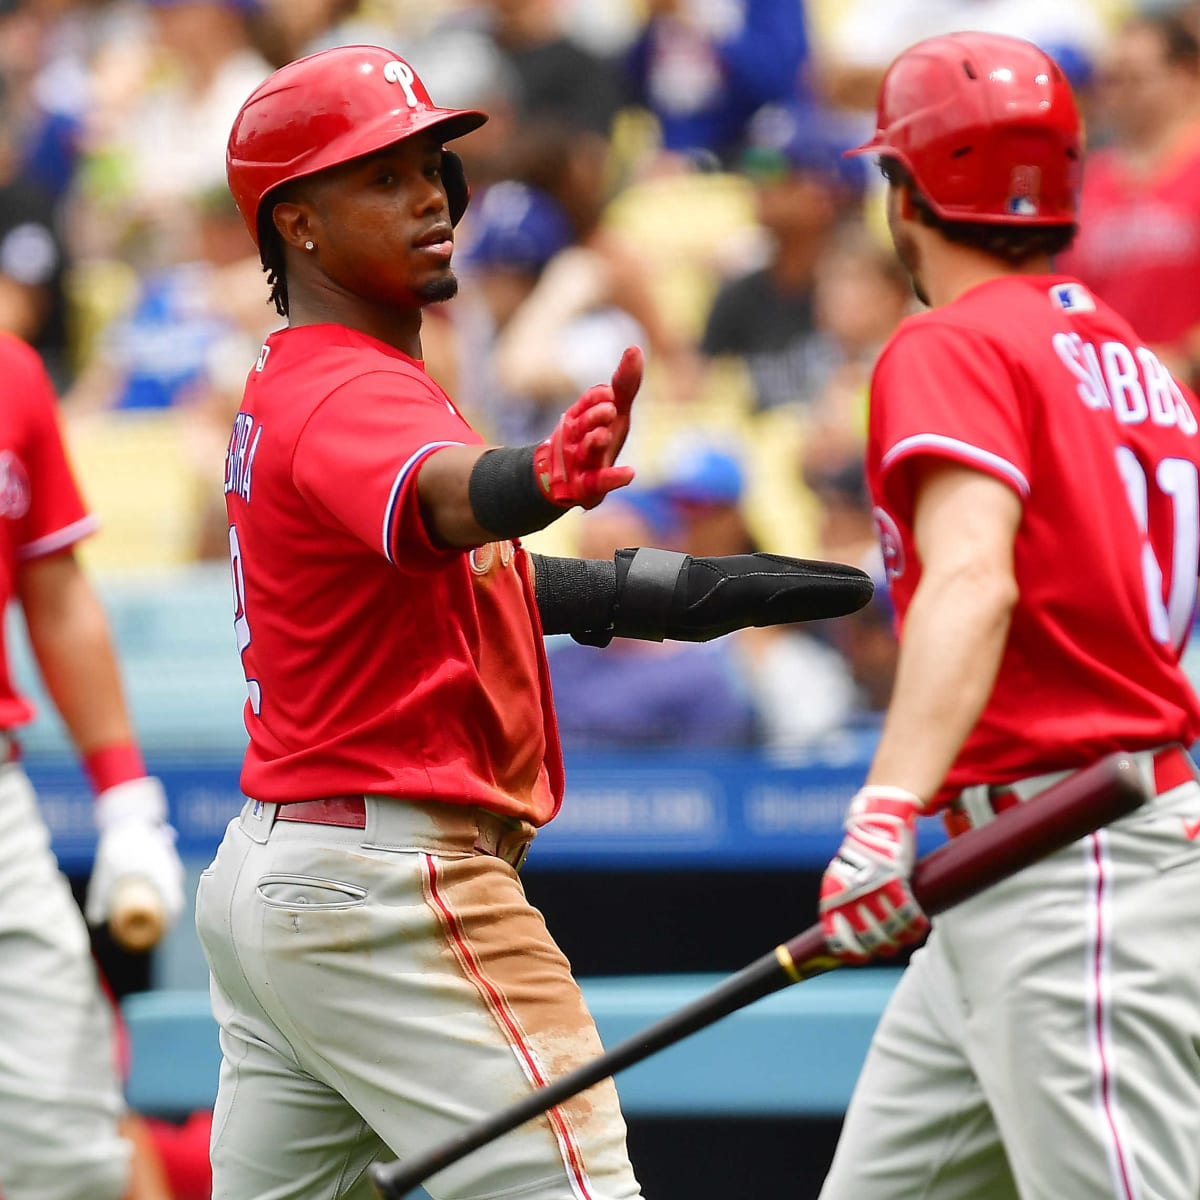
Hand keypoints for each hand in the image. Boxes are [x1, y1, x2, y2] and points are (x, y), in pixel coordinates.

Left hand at [85, 776, 185, 947]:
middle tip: (155, 929)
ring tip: (155, 915)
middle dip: (168, 916)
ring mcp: (171, 864)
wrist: (128, 822)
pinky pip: (172, 880)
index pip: (174, 905)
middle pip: (176, 899)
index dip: (170, 922)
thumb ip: (99, 898)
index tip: (161, 932)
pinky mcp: (168, 859)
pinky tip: (157, 897)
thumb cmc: (117, 848)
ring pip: (174, 890)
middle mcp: (170, 871)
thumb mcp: (105, 875)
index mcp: (160, 876)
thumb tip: (96, 921)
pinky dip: (167, 891)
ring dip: (167, 903)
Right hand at [533, 346, 642, 508]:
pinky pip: (598, 482)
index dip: (596, 398)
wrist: (567, 482)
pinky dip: (613, 478)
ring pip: (586, 451)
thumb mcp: (615, 412)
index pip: (588, 404)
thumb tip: (634, 348)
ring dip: (595, 442)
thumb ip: (625, 383)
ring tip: (604, 434)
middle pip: (583, 425)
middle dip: (594, 417)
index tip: (609, 393)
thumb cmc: (596, 440)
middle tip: (609, 410)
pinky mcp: (587, 487)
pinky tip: (630, 474)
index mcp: (582, 418)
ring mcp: (581, 463)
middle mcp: (577, 438)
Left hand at [819, 785, 929, 962]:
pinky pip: (907, 914)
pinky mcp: (892, 882)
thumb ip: (843, 905)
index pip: (836, 941)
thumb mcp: (841, 879)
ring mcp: (870, 891)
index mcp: (831, 899)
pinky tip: (921, 924)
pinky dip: (916, 924)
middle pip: (869, 941)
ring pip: (891, 930)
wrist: (877, 824)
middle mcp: (848, 897)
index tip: (864, 957)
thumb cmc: (861, 856)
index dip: (852, 955)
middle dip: (884, 947)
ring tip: (909, 934)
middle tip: (892, 944)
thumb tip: (851, 937)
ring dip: (903, 937)